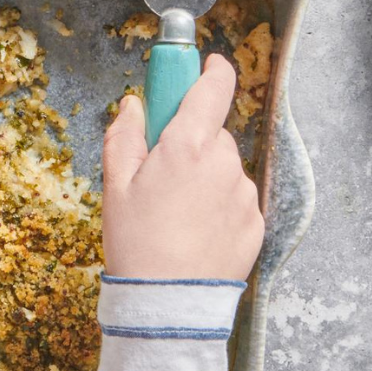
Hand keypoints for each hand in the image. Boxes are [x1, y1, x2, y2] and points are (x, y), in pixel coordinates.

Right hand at [102, 54, 264, 280]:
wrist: (168, 305)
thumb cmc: (135, 242)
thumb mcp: (115, 185)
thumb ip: (125, 135)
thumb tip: (134, 105)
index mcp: (188, 146)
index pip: (212, 88)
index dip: (210, 69)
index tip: (206, 65)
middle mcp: (224, 164)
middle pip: (212, 133)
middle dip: (190, 141)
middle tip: (162, 171)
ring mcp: (244, 195)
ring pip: (224, 168)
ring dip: (205, 175)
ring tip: (176, 211)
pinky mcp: (256, 224)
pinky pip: (236, 199)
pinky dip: (219, 204)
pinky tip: (194, 230)